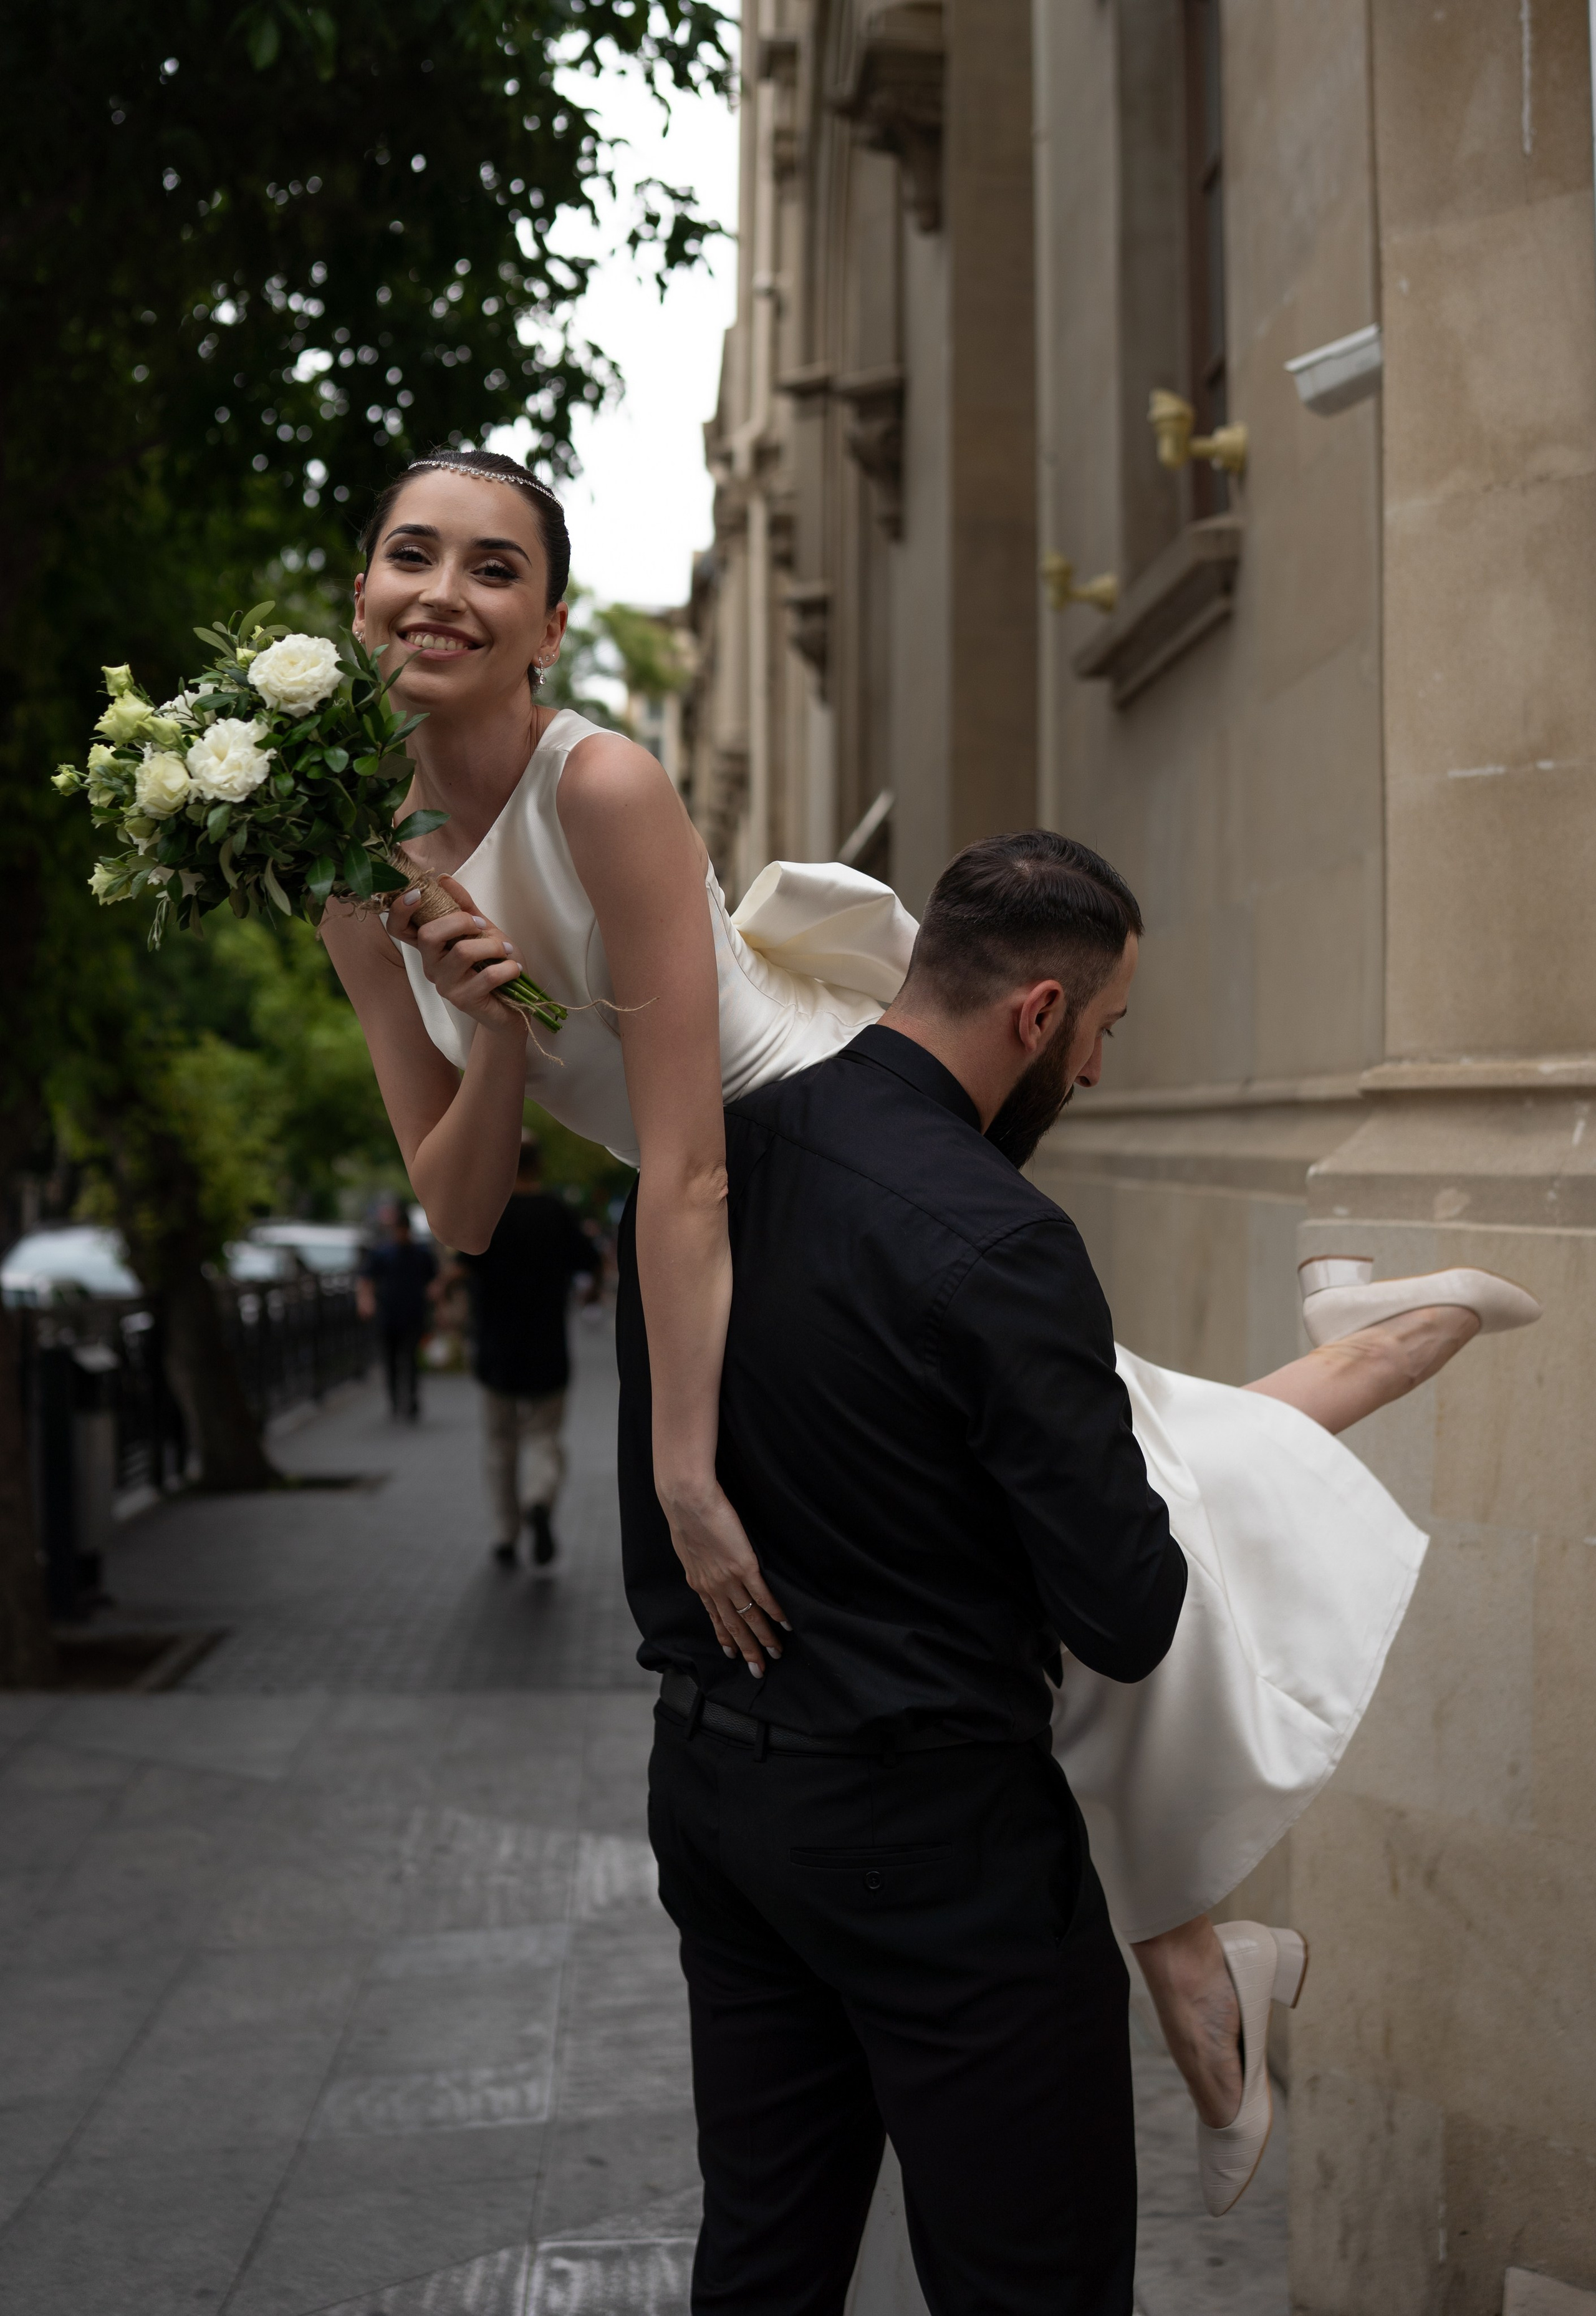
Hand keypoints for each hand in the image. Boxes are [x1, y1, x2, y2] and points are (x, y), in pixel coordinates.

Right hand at [387, 873, 526, 1034]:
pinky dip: (507, 968)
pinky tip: (514, 970)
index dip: (400, 909)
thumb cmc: (494, 965)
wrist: (513, 1005)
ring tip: (507, 951)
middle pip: (428, 935)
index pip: (398, 928)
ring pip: (461, 953)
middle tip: (482, 925)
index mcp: (430, 946)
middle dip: (460, 922)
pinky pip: (486, 976)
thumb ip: (463, 906)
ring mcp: (444, 985)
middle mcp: (430, 966)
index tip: (418, 893)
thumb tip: (443, 878)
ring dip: (492, 946)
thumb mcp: (481, 930)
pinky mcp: (463, 1001)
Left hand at [661, 1477, 788, 1676]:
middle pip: (733, 1626)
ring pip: (749, 1617)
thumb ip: (698, 1561)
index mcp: (699, 1582)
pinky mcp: (744, 1566)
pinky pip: (762, 1596)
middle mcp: (713, 1587)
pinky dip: (774, 1611)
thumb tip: (703, 1564)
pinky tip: (784, 1623)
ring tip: (776, 1653)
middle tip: (758, 1670)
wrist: (688, 1500)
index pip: (715, 1618)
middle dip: (746, 1650)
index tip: (731, 1655)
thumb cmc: (684, 1514)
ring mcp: (729, 1579)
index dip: (725, 1638)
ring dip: (764, 1637)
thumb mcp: (687, 1545)